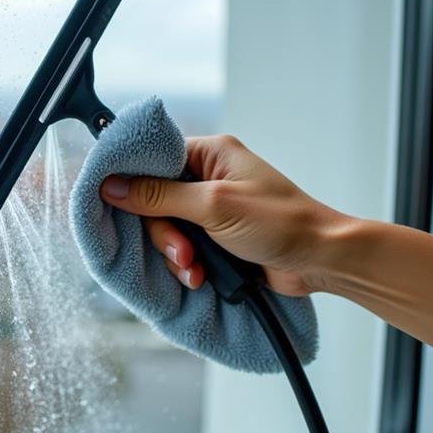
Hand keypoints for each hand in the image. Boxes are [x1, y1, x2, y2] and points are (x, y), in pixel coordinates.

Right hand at [100, 135, 349, 295]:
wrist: (321, 261)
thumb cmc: (281, 223)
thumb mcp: (214, 206)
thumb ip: (159, 196)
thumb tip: (112, 185)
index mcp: (209, 155)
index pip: (152, 161)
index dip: (132, 184)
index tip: (115, 205)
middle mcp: (207, 178)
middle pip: (154, 203)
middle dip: (165, 234)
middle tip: (182, 252)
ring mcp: (212, 210)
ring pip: (167, 232)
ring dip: (176, 255)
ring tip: (195, 270)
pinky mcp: (216, 238)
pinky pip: (183, 250)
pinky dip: (188, 266)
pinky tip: (201, 277)